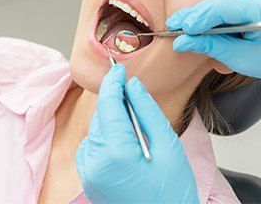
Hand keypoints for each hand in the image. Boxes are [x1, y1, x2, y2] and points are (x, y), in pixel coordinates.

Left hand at [75, 64, 198, 202]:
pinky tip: (128, 147)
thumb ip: (147, 111)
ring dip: (113, 122)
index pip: (108, 104)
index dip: (113, 82)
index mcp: (115, 153)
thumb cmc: (172, 194)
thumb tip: (133, 86)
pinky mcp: (88, 179)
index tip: (118, 68)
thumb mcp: (169, 147)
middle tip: (137, 100)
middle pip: (101, 116)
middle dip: (117, 103)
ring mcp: (88, 173)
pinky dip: (108, 138)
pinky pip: (94, 146)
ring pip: (97, 129)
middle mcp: (95, 162)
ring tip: (139, 134)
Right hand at [166, 0, 260, 95]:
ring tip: (183, 28)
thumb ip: (211, 47)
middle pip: (220, 1)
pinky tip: (199, 24)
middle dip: (196, 16)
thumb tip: (182, 42)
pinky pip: (229, 0)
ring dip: (203, 15)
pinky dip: (214, 13)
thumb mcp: (242, 59)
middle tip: (173, 28)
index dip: (200, 17)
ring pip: (222, 0)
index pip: (225, 7)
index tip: (181, 29)